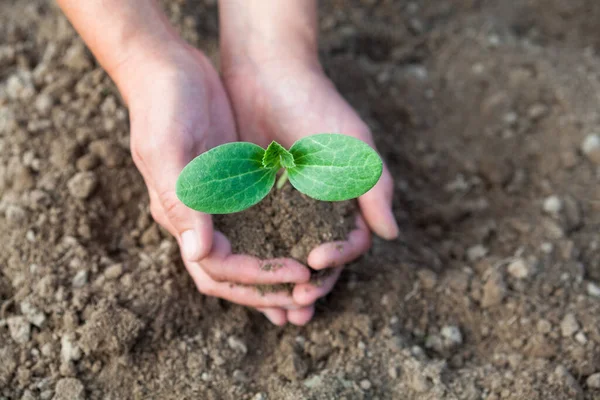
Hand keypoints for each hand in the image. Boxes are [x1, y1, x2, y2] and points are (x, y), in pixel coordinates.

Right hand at [120, 46, 310, 312]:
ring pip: (250, 252)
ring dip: (275, 275)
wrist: (169, 70)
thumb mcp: (168, 150)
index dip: (255, 277)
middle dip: (268, 290)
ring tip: (309, 290)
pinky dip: (280, 239)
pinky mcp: (236, 183)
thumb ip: (182, 202)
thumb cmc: (162, 106)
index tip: (295, 274)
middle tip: (305, 305)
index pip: (217, 265)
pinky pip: (261, 221)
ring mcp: (219, 201)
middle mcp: (199, 217)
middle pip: (233, 271)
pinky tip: (308, 245)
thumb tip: (200, 253)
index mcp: (179, 215)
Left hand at [223, 57, 398, 324]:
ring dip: (282, 287)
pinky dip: (253, 263)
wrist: (268, 74)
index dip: (337, 258)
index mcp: (345, 201)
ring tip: (276, 312)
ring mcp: (284, 209)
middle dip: (311, 287)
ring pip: (285, 259)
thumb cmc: (316, 106)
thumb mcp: (352, 146)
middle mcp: (316, 211)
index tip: (316, 261)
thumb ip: (373, 187)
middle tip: (298, 307)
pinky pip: (253, 240)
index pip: (349, 243)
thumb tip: (390, 234)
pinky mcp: (252, 203)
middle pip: (317, 261)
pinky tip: (245, 281)